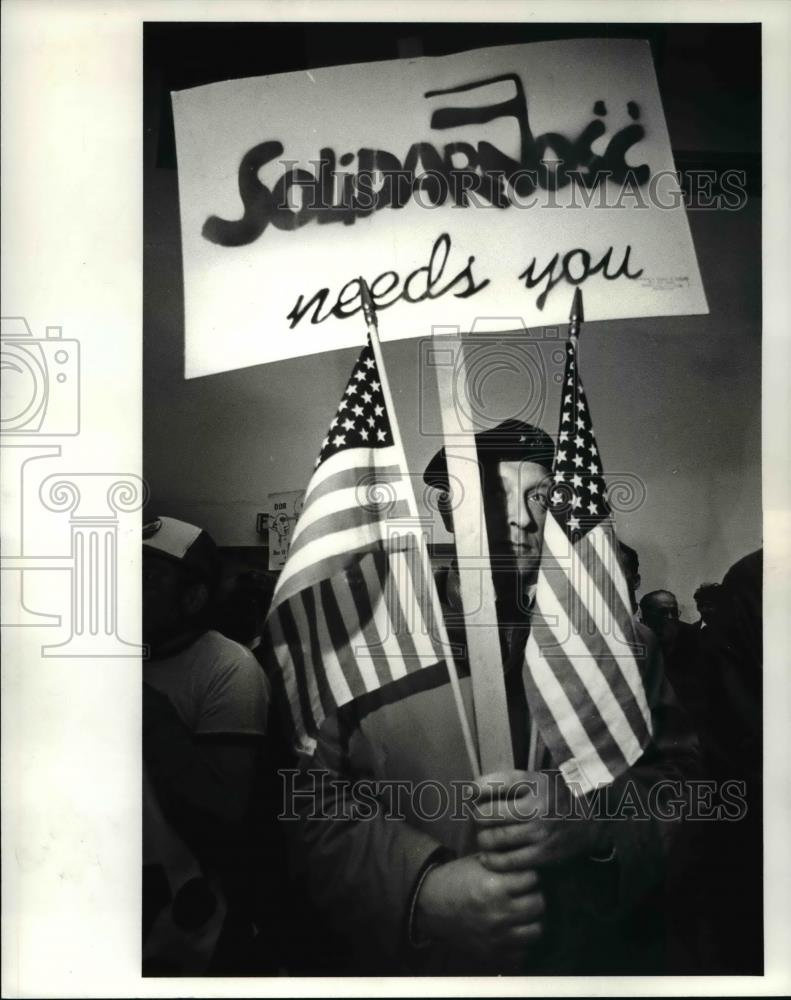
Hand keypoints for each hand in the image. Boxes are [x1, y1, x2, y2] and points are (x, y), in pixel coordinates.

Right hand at [414, 854, 543, 970]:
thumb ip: (504, 863)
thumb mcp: (479, 862)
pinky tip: (515, 930)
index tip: (525, 875)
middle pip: (538, 905)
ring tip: (525, 913)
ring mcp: (498, 936)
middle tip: (528, 893)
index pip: (533, 879)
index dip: (531, 874)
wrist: (430, 904)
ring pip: (536, 931)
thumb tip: (529, 859)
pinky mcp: (493, 953)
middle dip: (535, 895)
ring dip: (532, 920)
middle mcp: (499, 913)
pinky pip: (522, 953)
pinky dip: (522, 942)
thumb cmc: (456, 878)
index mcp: (495, 887)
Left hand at [474, 769, 611, 872]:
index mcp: (532, 782)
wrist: (591, 818)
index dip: (475, 790)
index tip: (473, 794)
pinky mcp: (544, 855)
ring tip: (485, 838)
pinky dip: (493, 860)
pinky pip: (507, 861)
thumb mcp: (533, 778)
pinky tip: (490, 857)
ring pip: (493, 839)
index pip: (489, 784)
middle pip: (486, 815)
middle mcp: (535, 806)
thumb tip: (469, 792)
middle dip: (477, 817)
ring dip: (483, 840)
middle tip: (480, 819)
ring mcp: (539, 832)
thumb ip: (504, 782)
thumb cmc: (554, 795)